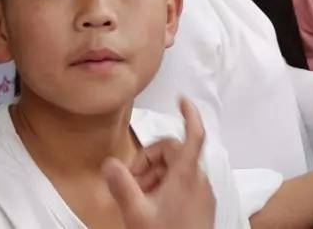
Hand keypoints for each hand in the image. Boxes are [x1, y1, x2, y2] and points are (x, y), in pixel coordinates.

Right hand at [101, 98, 214, 228]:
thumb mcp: (137, 213)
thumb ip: (122, 186)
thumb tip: (108, 163)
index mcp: (186, 174)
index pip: (194, 133)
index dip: (190, 113)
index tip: (181, 98)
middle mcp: (198, 179)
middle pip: (175, 152)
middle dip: (150, 160)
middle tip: (131, 183)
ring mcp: (203, 192)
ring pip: (177, 170)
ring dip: (155, 176)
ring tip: (139, 199)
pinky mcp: (203, 205)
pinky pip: (184, 185)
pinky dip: (166, 187)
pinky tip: (152, 207)